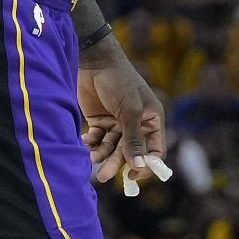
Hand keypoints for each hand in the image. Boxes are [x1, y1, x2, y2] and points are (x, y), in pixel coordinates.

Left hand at [77, 36, 167, 191]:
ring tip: (90, 157)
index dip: (146, 165)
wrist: (95, 62)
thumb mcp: (130, 111)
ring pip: (112, 148)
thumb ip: (133, 139)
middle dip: (117, 163)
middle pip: (129, 153)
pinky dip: (91, 143)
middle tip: (103, 175)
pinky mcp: (100, 121)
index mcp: (152, 120)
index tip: (133, 176)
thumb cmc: (119, 82)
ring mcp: (118, 124)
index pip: (154, 151)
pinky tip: (84, 141)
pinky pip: (97, 140)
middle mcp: (136, 125)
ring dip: (102, 155)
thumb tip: (139, 166)